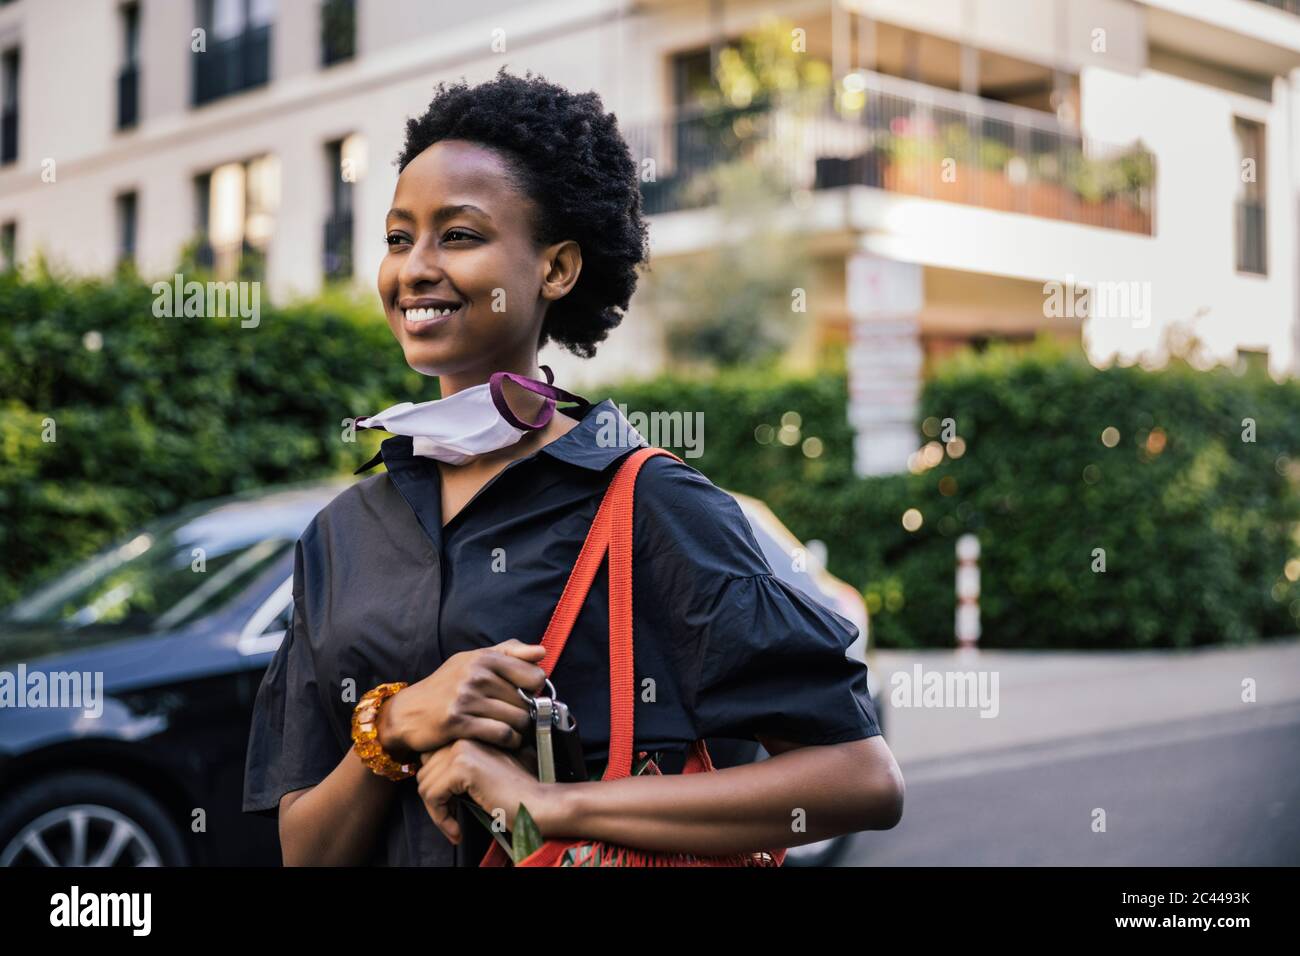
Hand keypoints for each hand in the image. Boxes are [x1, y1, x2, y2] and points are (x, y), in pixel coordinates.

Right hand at [379, 639, 546, 758]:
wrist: (408, 713)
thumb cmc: (447, 686)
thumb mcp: (473, 661)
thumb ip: (509, 652)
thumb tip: (542, 652)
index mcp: (483, 658)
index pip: (535, 675)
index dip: (535, 690)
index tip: (525, 696)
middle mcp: (475, 675)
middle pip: (527, 700)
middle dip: (527, 712)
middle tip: (517, 717)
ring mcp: (466, 698)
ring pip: (518, 718)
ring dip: (520, 729)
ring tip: (512, 729)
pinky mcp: (459, 722)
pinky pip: (502, 734)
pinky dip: (510, 741)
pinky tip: (505, 740)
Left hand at [416, 739, 554, 844]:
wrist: (539, 802)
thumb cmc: (519, 791)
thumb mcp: (486, 769)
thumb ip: (462, 764)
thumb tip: (429, 774)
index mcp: (471, 733)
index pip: (432, 755)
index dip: (437, 783)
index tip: (450, 804)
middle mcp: (465, 735)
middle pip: (425, 768)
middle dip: (435, 798)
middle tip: (450, 817)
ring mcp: (463, 749)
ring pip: (424, 782)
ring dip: (436, 811)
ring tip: (453, 824)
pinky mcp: (462, 767)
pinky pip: (432, 796)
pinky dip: (440, 818)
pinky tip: (456, 829)